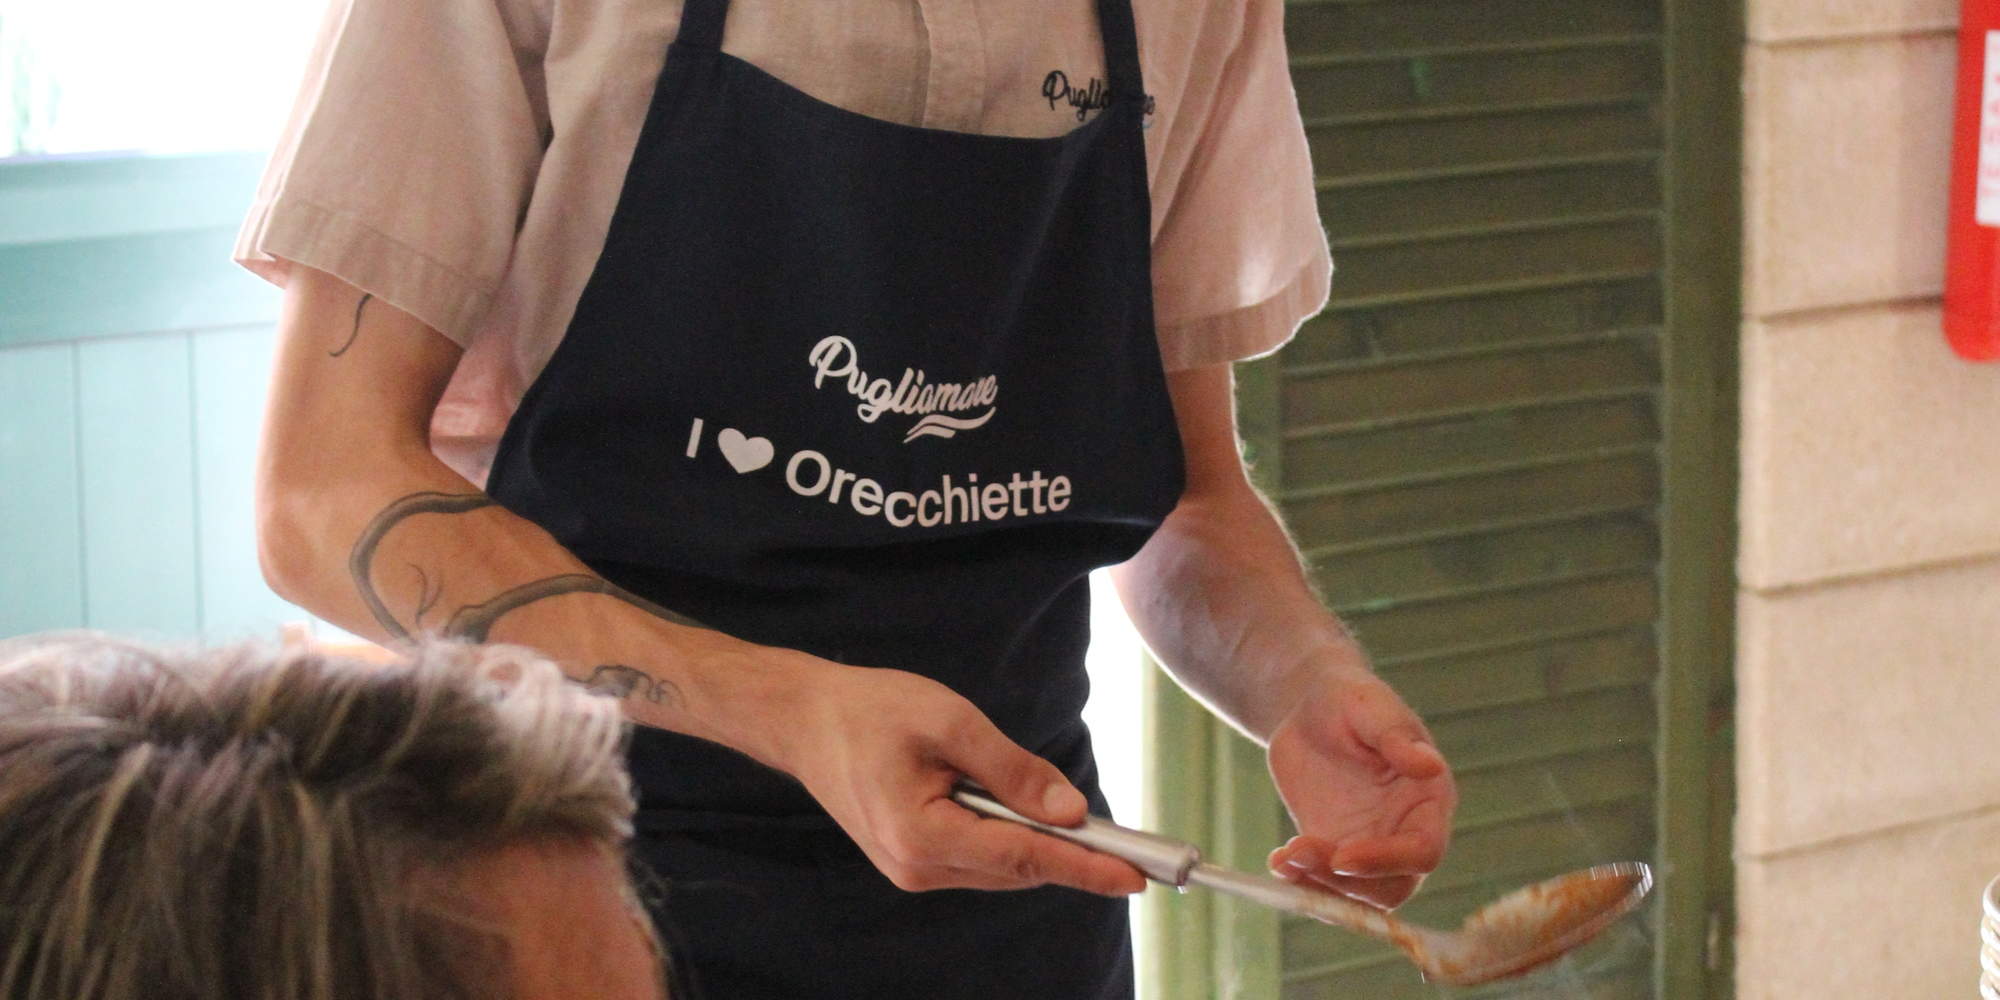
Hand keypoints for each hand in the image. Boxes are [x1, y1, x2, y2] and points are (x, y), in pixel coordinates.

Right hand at [777, 657, 1146, 897]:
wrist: (805, 719)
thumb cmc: (871, 710)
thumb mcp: (950, 721)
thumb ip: (1012, 770)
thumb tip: (1071, 812)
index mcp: (923, 835)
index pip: (1025, 857)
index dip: (1087, 867)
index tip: (1136, 877)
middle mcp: (917, 868)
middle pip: (1019, 868)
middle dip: (1076, 857)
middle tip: (1135, 849)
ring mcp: (913, 871)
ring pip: (1003, 866)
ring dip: (1042, 845)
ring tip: (1081, 824)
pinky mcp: (912, 861)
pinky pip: (981, 858)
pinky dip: (1012, 840)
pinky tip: (1023, 812)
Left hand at [1265, 666, 1455, 909]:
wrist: (1309, 707)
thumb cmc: (1350, 698)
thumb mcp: (1371, 707)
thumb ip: (1398, 739)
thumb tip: (1431, 766)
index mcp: (1428, 800)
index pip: (1423, 851)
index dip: (1387, 861)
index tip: (1343, 856)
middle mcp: (1404, 832)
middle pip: (1391, 888)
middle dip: (1347, 884)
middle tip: (1301, 855)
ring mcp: (1369, 845)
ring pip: (1355, 895)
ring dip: (1319, 887)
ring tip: (1284, 858)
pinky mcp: (1333, 848)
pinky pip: (1323, 882)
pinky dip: (1300, 881)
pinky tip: (1278, 860)